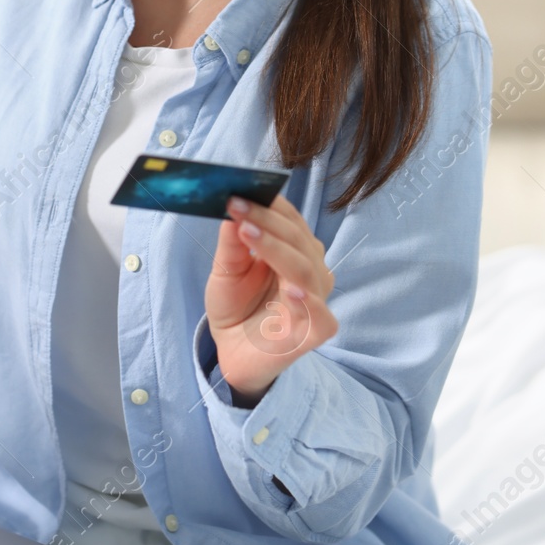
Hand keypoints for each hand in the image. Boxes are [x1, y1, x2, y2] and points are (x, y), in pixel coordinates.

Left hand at [205, 194, 337, 404]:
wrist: (233, 353)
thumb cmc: (236, 307)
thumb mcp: (225, 270)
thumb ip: (232, 241)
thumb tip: (233, 207)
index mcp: (295, 250)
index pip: (288, 219)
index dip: (267, 204)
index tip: (239, 190)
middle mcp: (311, 270)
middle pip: (296, 239)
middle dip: (266, 221)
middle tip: (238, 206)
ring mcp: (317, 299)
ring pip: (303, 268)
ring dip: (276, 249)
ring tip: (249, 233)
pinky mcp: (317, 330)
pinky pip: (319, 313)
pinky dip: (307, 301)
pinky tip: (291, 289)